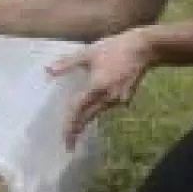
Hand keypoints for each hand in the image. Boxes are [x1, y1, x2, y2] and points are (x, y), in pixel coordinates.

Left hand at [47, 30, 154, 150]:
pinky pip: (107, 107)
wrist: (144, 48)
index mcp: (98, 86)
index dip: (70, 124)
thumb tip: (48, 70)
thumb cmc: (115, 47)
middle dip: (77, 129)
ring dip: (87, 119)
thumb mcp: (89, 52)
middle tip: (67, 144)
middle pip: (89, 116)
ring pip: (98, 112)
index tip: (65, 138)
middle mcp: (109, 97)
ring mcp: (119, 99)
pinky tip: (92, 108)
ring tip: (75, 127)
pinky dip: (97, 109)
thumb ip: (68, 63)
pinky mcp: (125, 97)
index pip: (79, 109)